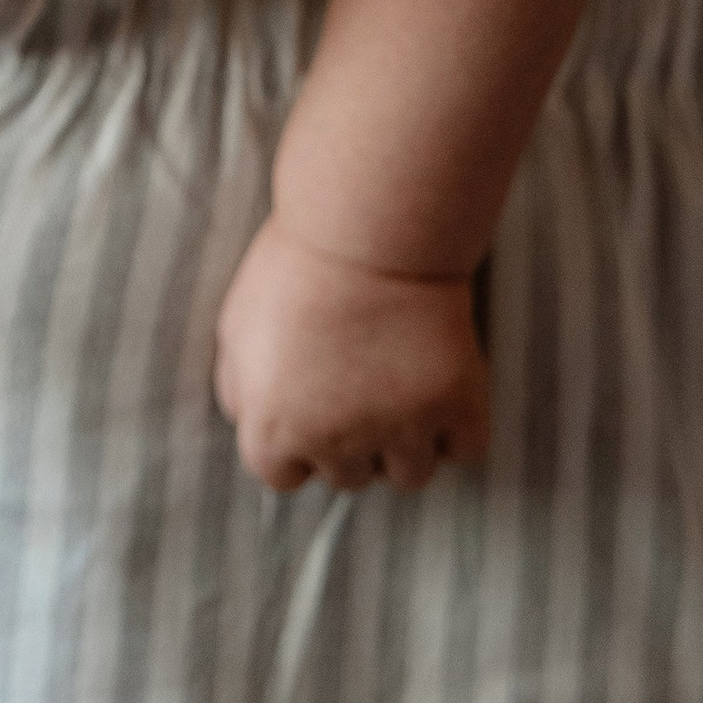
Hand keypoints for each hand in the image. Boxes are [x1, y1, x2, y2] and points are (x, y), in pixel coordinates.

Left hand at [214, 221, 490, 493]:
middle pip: (350, 476)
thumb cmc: (297, 266)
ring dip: (407, 439)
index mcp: (274, 430)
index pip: (284, 476)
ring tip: (402, 380)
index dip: (297, 440)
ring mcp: (400, 430)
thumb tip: (251, 422)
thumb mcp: (238, 326)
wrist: (365, 226)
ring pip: (409, 474)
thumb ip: (239, 389)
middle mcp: (336, 444)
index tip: (313, 401)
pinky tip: (441, 381)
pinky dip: (459, 426)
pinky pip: (465, 449)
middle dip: (352, 437)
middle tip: (360, 377)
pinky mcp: (455, 406)